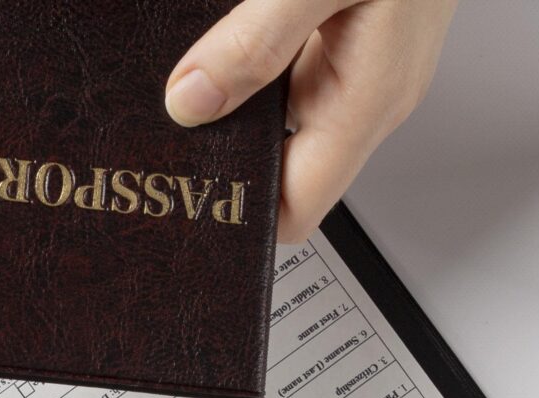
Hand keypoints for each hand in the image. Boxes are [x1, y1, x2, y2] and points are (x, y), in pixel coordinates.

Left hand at [164, 0, 458, 240]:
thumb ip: (257, 41)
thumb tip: (192, 101)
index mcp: (367, 102)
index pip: (297, 211)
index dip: (241, 221)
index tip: (189, 209)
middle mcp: (369, 97)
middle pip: (284, 168)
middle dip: (225, 160)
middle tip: (168, 145)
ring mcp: (366, 68)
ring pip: (284, 115)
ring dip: (235, 107)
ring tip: (190, 87)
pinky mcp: (356, 35)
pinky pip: (293, 70)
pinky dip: (254, 65)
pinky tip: (225, 46)